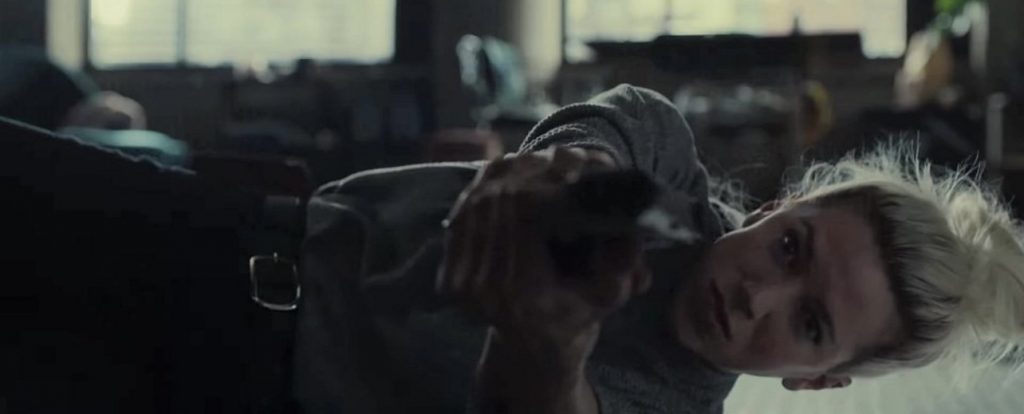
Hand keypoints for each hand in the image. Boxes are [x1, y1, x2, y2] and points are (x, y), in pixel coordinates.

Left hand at [437, 146, 650, 352]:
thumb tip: (627, 228)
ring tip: (545, 159)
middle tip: (565, 154)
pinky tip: (517, 170)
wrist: (534, 345)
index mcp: (518, 294)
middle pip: (500, 199)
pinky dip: (490, 183)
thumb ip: (621, 265)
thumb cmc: (575, 315)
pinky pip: (465, 207)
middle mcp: (479, 288)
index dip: (551, 181)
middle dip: (534, 170)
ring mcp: (458, 279)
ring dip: (513, 171)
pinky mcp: (447, 269)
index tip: (578, 164)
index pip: (526, 213)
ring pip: (481, 197)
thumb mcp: (608, 295)